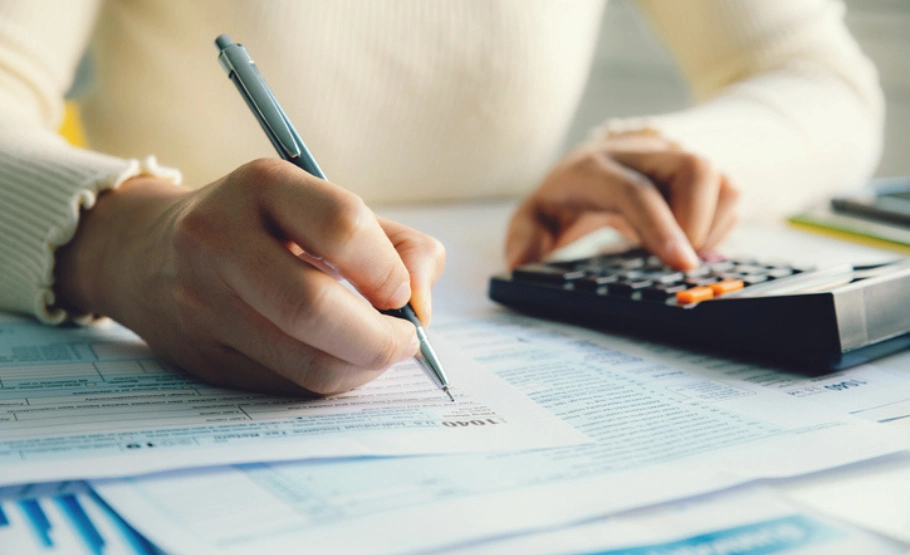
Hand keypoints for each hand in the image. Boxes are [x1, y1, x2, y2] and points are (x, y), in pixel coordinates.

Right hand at [54, 158, 445, 394]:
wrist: (150, 253)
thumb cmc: (265, 227)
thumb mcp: (326, 208)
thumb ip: (397, 245)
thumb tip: (421, 306)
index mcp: (262, 185)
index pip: (342, 227)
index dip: (389, 271)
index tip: (404, 294)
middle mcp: (220, 239)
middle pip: (314, 306)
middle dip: (380, 339)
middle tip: (406, 341)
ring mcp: (203, 302)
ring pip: (304, 361)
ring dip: (362, 368)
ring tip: (378, 351)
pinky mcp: (203, 356)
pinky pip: (288, 385)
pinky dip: (331, 379)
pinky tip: (340, 360)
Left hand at [506, 134, 738, 269]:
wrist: (594, 165)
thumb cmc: (566, 198)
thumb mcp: (535, 217)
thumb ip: (525, 237)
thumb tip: (520, 263)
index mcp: (595, 167)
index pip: (636, 191)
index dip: (661, 227)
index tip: (681, 265)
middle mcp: (641, 153)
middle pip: (694, 168)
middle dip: (697, 222)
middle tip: (678, 262)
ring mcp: (675, 158)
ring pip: (721, 180)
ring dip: (711, 225)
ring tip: (679, 252)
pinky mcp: (699, 170)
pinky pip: (730, 193)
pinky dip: (719, 225)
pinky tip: (690, 242)